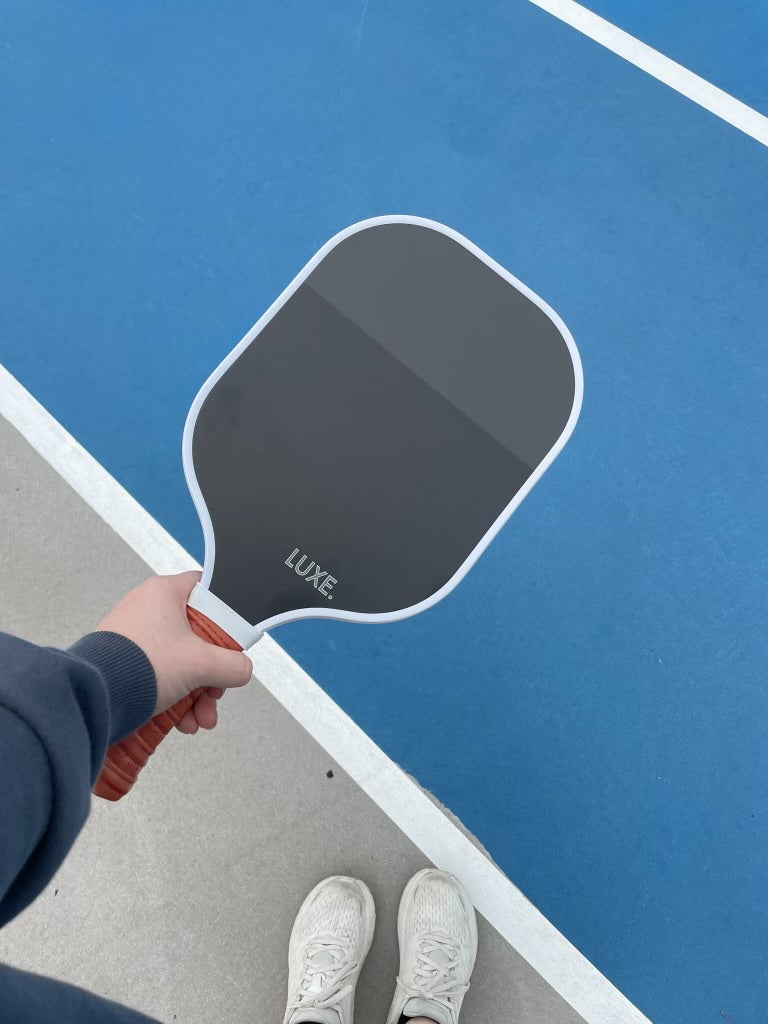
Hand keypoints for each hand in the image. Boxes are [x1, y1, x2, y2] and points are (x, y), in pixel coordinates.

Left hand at [97, 571, 252, 732]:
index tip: (234, 640)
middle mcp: (148, 609)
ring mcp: (136, 636)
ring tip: (198, 718)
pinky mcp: (126, 662)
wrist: (94, 697)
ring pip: (182, 662)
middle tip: (215, 693)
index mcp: (165, 593)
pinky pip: (162, 676)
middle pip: (199, 637)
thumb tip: (242, 671)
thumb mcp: (201, 664)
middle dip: (212, 675)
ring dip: (196, 694)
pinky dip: (175, 698)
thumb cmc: (136, 666)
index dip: (227, 615)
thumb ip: (233, 665)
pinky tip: (181, 720)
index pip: (208, 591)